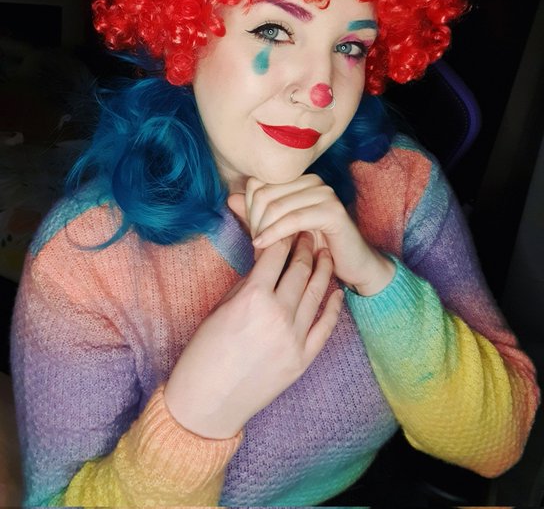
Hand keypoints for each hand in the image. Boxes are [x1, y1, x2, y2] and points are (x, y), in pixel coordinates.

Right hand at [164, 232, 342, 438]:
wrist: (207, 402)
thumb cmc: (204, 353)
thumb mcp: (222, 308)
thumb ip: (249, 283)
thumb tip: (267, 261)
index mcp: (253, 297)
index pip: (276, 254)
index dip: (283, 236)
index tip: (288, 226)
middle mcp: (278, 313)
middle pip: (301, 269)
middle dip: (305, 246)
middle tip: (308, 234)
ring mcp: (294, 338)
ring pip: (317, 292)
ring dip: (323, 269)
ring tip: (326, 253)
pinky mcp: (303, 359)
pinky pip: (325, 327)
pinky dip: (333, 307)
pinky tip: (337, 292)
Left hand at [228, 174, 394, 294]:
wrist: (353, 266)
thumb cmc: (316, 249)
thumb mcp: (281, 231)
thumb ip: (257, 214)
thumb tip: (230, 198)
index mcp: (299, 180)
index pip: (258, 183)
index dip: (247, 208)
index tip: (251, 231)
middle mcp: (313, 181)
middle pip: (264, 193)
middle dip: (253, 220)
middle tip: (255, 243)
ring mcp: (325, 193)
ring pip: (276, 206)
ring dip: (262, 229)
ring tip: (259, 248)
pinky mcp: (333, 211)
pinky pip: (293, 219)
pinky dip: (273, 233)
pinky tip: (261, 246)